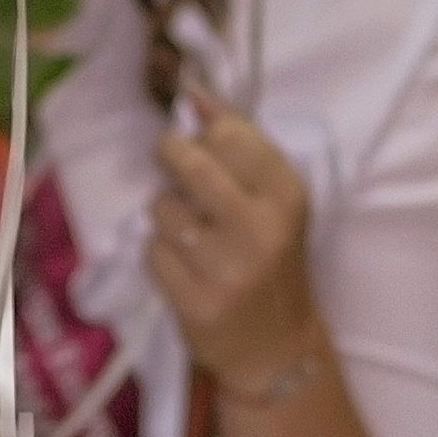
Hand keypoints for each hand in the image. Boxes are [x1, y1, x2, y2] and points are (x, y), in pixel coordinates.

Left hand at [146, 91, 320, 386]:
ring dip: (164, 214)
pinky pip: (151, 251)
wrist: (276, 347)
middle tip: (173, 168)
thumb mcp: (272, 199)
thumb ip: (238, 141)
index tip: (200, 144)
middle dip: (170, 157)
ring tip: (187, 231)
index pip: (228, 133)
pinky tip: (181, 265)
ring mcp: (227, 269)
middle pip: (188, 161)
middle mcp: (261, 228)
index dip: (202, 133)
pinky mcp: (195, 302)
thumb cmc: (270, 260)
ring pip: (161, 207)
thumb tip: (191, 89)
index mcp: (286, 194)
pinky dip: (158, 253)